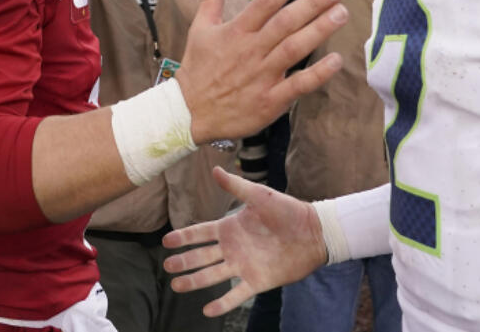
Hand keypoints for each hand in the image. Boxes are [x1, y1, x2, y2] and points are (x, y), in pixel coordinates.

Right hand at [163, 167, 326, 316]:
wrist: (313, 232)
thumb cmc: (287, 210)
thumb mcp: (260, 196)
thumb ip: (236, 186)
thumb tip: (215, 168)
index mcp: (230, 227)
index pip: (200, 233)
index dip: (184, 237)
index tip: (166, 241)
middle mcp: (233, 248)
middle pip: (202, 256)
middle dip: (184, 261)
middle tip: (167, 266)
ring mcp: (243, 266)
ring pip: (212, 276)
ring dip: (195, 281)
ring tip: (177, 286)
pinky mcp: (256, 282)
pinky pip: (236, 295)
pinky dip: (222, 304)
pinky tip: (208, 311)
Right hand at [175, 0, 345, 144]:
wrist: (189, 114)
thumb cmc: (198, 69)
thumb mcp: (199, 30)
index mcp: (237, 31)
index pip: (266, 0)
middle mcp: (252, 51)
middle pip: (285, 22)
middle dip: (312, 3)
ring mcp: (262, 76)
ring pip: (294, 49)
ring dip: (319, 30)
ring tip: (341, 13)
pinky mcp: (270, 101)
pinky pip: (298, 85)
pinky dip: (318, 74)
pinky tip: (336, 60)